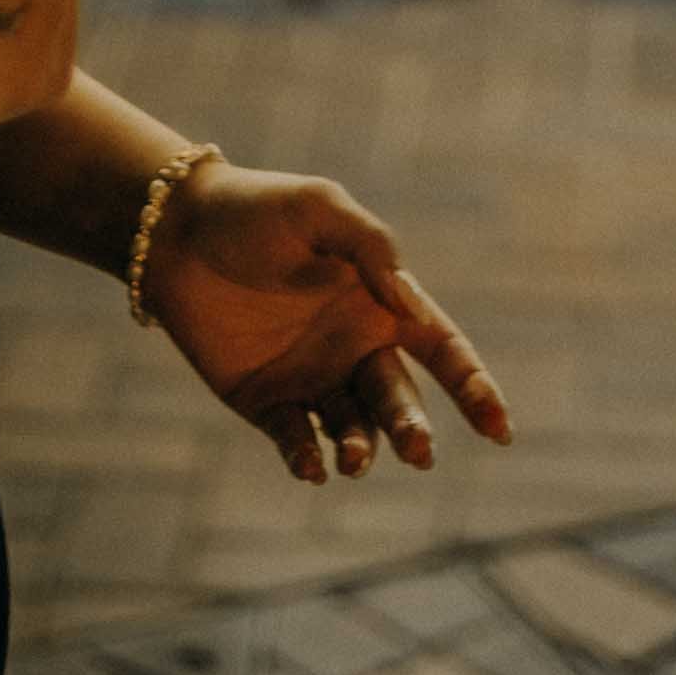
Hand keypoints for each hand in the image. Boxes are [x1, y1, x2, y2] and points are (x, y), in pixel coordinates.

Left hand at [141, 163, 512, 487]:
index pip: (443, 351)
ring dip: (362, 449)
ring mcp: (312, 380)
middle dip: (413, 428)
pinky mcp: (266, 403)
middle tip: (419, 451)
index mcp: (381, 304)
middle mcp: (354, 349)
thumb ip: (371, 249)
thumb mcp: (320, 209)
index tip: (499, 428)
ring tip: (353, 458)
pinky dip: (308, 459)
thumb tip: (412, 305)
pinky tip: (312, 466)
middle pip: (399, 401)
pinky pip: (297, 440)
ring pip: (354, 430)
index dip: (476, 390)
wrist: (176, 231)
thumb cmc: (257, 209)